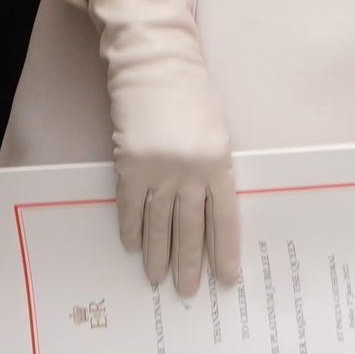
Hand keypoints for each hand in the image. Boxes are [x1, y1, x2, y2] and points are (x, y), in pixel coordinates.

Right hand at [39, 0, 241, 293]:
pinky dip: (131, 229)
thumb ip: (217, 170)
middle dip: (190, 264)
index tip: (225, 279)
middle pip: (190, 230)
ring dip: (159, 256)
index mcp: (219, 163)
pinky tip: (133, 247)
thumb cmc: (193, 94)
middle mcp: (190, 171)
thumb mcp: (218, 130)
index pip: (225, 220)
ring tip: (158, 280)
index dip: (224, 252)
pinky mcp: (129, 164)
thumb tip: (214, 210)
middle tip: (188, 292)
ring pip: (159, 225)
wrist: (155, 62)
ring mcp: (158, 170)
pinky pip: (129, 207)